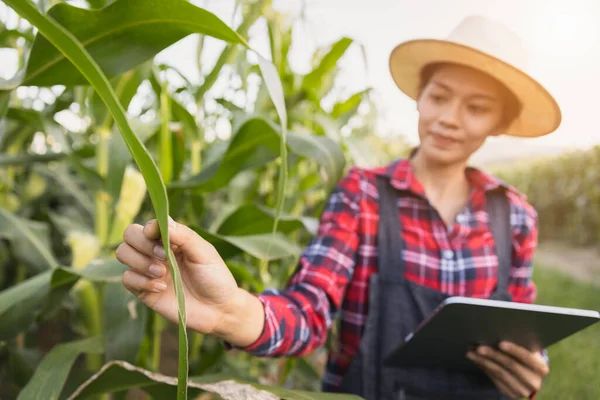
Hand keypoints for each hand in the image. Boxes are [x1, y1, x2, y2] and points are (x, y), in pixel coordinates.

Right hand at [116, 217, 262, 344]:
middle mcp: (156, 253)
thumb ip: (184, 236)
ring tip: (163, 273)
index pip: (148, 226)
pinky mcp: (144, 290)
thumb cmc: (215, 278)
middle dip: (142, 244)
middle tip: (163, 257)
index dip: (149, 229)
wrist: (218, 310)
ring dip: (140, 262)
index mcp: (171, 240)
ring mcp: (148, 271)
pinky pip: (127, 279)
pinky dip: (141, 281)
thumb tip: (164, 221)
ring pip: (123, 254)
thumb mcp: (204, 253)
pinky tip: (162, 288)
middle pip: (129, 236)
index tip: (157, 236)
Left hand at [467, 341, 548, 398]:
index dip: (514, 350)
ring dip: (483, 361)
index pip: (528, 358)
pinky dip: (483, 368)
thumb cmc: (524, 356)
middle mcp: (534, 382)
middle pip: (511, 365)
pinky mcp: (510, 394)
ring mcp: (522, 390)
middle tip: (479, 347)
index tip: (500, 343)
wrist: (527, 376)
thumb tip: (495, 331)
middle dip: (493, 354)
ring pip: (500, 373)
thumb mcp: (526, 351)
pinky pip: (494, 379)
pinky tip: (475, 360)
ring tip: (472, 352)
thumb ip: (518, 343)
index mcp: (541, 368)